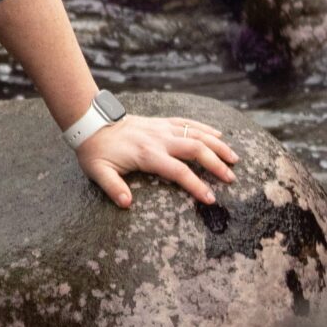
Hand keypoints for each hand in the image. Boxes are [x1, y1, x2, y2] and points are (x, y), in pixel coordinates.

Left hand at [78, 112, 238, 209]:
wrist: (92, 122)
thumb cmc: (96, 151)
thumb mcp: (98, 172)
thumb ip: (113, 187)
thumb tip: (126, 203)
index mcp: (147, 154)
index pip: (178, 171)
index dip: (196, 185)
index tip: (211, 198)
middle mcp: (159, 139)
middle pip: (195, 149)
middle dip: (216, 163)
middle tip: (232, 178)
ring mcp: (161, 128)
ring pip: (196, 133)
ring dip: (217, 145)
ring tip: (234, 158)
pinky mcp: (161, 122)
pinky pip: (187, 122)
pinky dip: (205, 127)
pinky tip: (219, 135)